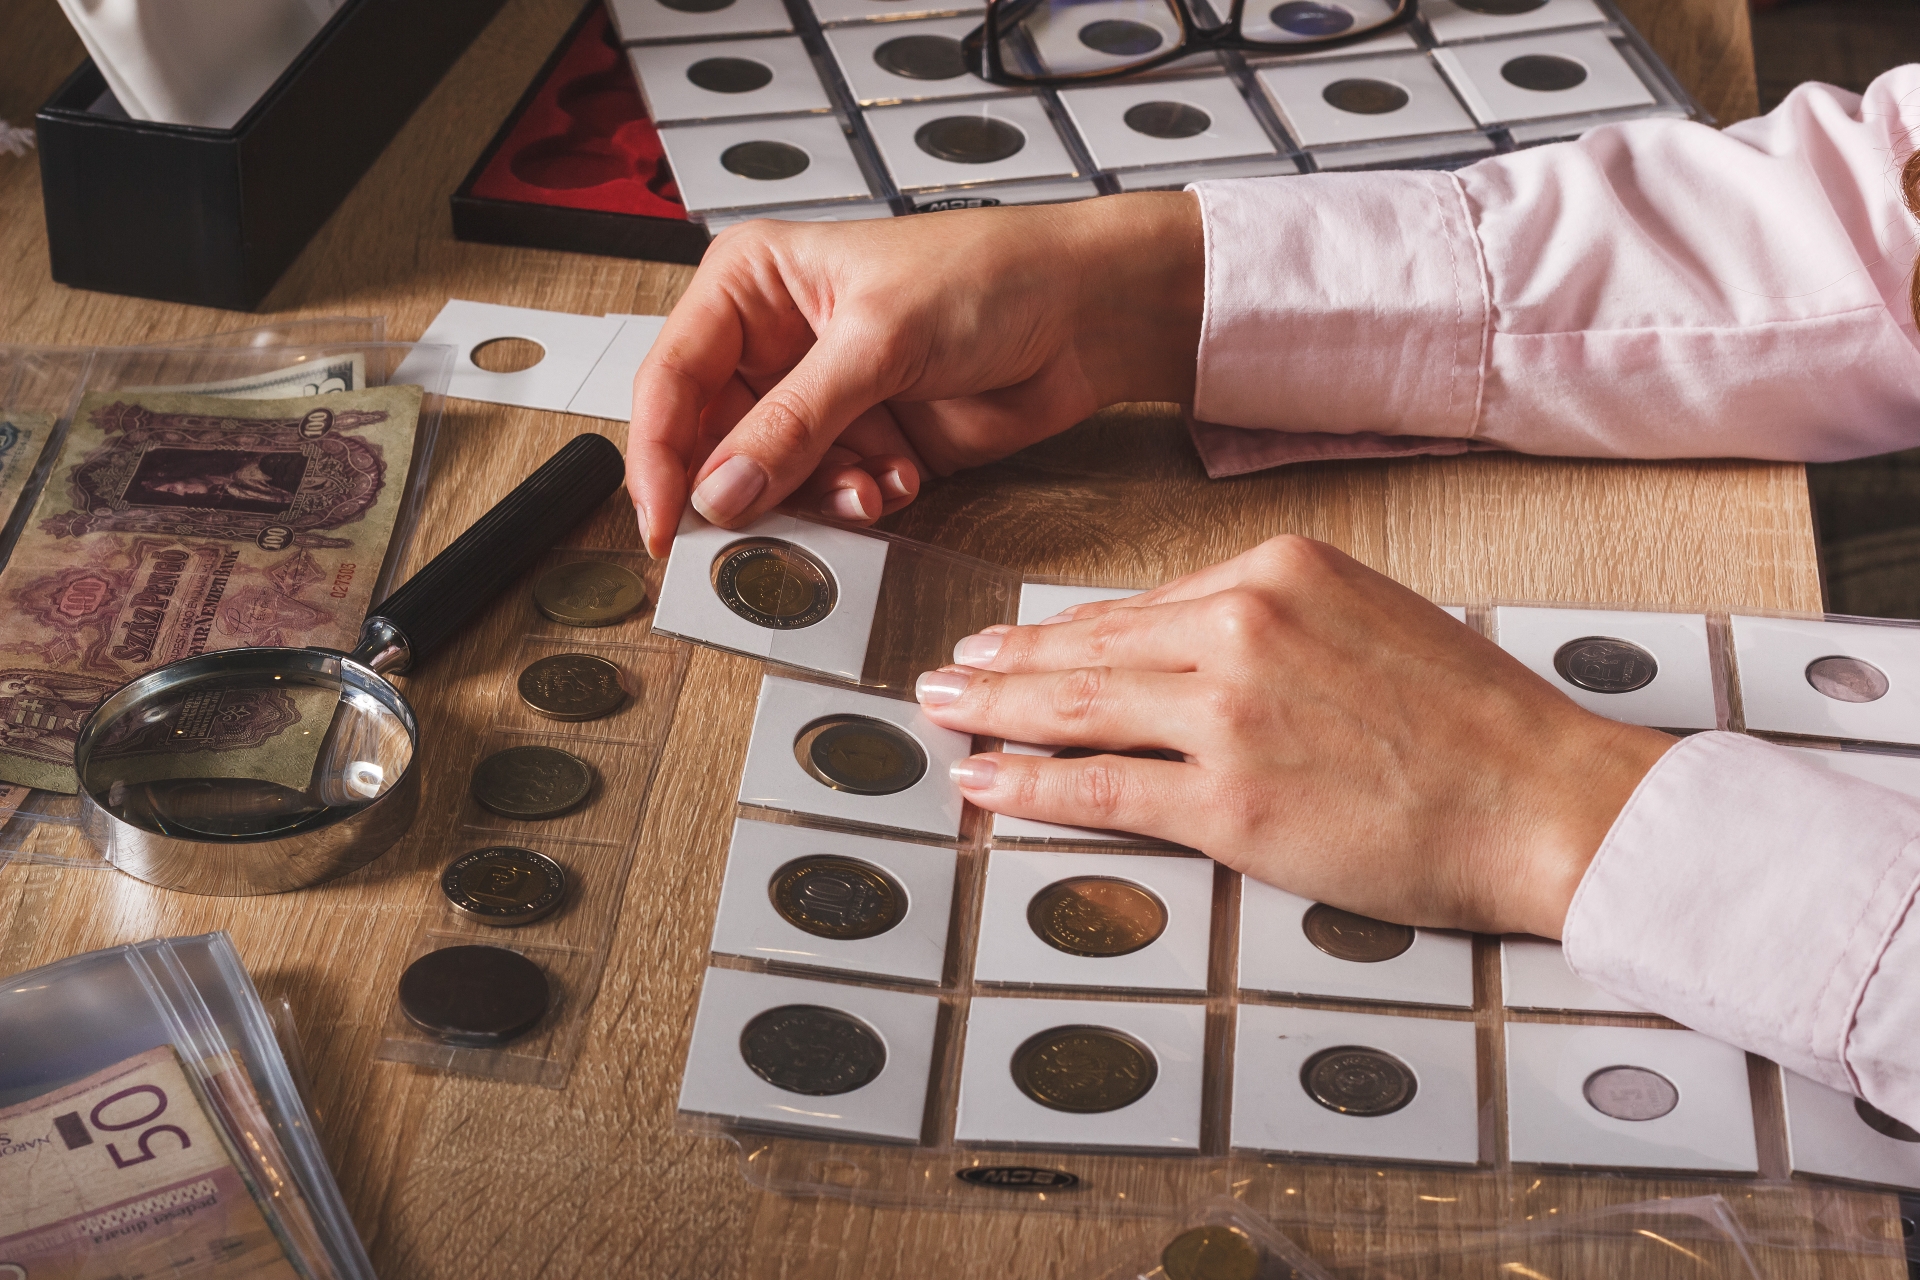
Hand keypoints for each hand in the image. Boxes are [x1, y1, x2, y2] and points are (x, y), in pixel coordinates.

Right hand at [626, 194, 1204, 556]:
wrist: (1085, 314)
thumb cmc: (989, 277)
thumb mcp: (877, 342)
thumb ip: (794, 422)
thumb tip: (721, 489)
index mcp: (752, 284)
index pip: (672, 378)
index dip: (660, 455)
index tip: (664, 522)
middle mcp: (775, 343)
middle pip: (714, 442)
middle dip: (746, 489)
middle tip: (757, 532)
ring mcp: (821, 399)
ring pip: (771, 482)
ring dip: (817, 498)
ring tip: (869, 484)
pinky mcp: (864, 443)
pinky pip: (828, 497)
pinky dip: (859, 501)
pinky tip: (900, 476)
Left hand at [912, 536, 1674, 937]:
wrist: (1548, 797)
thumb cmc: (1475, 720)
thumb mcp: (1371, 622)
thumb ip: (1274, 623)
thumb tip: (1183, 645)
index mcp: (1280, 570)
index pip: (1142, 605)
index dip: (1068, 633)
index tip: (1020, 644)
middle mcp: (1243, 625)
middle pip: (1092, 648)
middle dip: (1005, 664)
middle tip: (947, 673)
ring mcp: (1230, 713)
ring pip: (1079, 708)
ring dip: (994, 712)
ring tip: (941, 714)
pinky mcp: (1231, 801)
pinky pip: (1102, 787)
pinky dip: (1029, 783)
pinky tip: (982, 779)